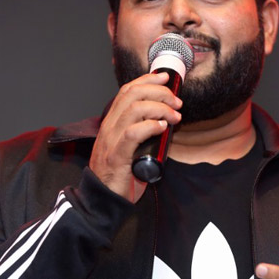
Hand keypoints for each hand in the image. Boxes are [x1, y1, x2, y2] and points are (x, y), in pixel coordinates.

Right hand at [90, 72, 181, 202]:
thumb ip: (142, 131)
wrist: (102, 199)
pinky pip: (132, 134)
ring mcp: (111, 140)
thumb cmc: (120, 174)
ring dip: (159, 108)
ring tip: (174, 116)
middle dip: (159, 92)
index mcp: (112, 122)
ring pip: (133, 109)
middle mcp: (109, 127)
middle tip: (176, 101)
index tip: (165, 78)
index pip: (127, 91)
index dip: (147, 80)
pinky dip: (150, 126)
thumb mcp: (130, 146)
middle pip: (132, 94)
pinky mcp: (117, 156)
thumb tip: (166, 119)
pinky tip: (162, 127)